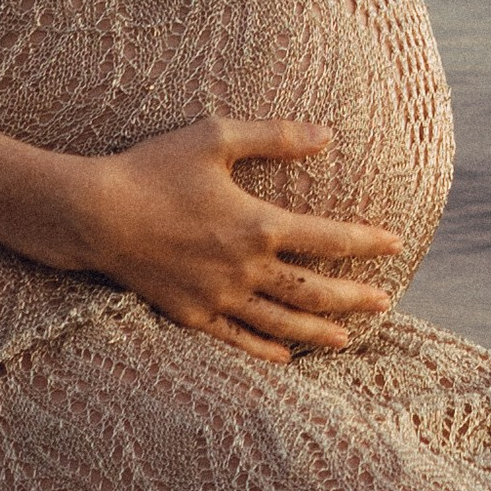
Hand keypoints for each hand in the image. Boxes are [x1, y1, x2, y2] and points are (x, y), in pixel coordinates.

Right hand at [48, 116, 402, 362]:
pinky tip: (285, 355)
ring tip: (347, 339)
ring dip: (318, 330)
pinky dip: (265, 349)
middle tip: (384, 302)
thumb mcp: (216, 138)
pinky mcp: (191, 314)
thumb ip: (275, 137)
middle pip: (312, 290)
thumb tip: (327, 134)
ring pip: (281, 321)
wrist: (95, 215)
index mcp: (258, 225)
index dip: (365, 242)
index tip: (395, 244)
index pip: (328, 238)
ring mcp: (218, 297)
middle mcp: (245, 268)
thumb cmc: (155, 169)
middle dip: (353, 296)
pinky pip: (237, 339)